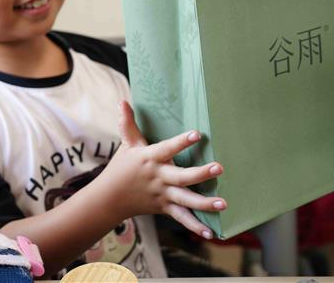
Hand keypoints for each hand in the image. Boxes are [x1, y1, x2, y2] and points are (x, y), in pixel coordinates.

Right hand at [97, 101, 225, 238]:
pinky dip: (195, 226)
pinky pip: (182, 218)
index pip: (168, 148)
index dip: (181, 141)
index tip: (197, 133)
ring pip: (186, 200)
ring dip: (205, 203)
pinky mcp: (165, 208)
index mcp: (150, 159)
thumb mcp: (126, 144)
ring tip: (223, 204)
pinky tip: (211, 233)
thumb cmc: (121, 167)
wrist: (110, 199)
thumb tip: (122, 100)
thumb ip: (127, 123)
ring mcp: (163, 195)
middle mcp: (159, 177)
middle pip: (182, 177)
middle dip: (201, 174)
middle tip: (219, 168)